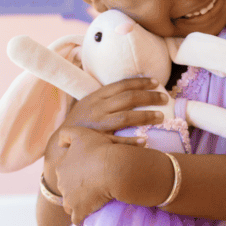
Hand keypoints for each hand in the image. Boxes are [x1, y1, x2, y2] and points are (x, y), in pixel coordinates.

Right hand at [43, 77, 166, 191]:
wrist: (60, 143)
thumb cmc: (80, 123)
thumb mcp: (89, 104)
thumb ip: (106, 98)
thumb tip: (131, 91)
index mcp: (96, 96)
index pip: (121, 85)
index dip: (140, 82)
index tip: (156, 82)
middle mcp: (97, 108)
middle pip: (128, 98)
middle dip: (149, 97)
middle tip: (165, 98)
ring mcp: (98, 125)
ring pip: (125, 117)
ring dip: (145, 116)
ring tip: (161, 116)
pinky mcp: (97, 140)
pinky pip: (116, 141)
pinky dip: (131, 141)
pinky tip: (145, 141)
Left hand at [54, 127, 125, 223]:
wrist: (112, 168)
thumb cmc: (99, 149)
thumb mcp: (80, 133)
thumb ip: (66, 134)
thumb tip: (59, 143)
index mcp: (61, 167)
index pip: (64, 173)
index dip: (75, 173)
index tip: (87, 173)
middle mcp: (62, 184)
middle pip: (66, 189)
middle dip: (75, 189)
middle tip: (91, 187)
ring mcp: (69, 199)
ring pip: (69, 205)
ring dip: (77, 204)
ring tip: (90, 202)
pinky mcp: (79, 211)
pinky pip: (77, 219)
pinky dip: (81, 218)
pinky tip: (88, 216)